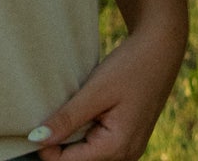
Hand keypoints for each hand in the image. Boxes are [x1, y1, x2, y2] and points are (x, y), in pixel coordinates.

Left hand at [28, 19, 186, 160]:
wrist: (161, 48)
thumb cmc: (131, 66)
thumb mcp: (96, 90)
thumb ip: (68, 118)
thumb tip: (37, 139)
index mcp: (118, 148)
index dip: (47, 148)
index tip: (36, 125)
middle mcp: (126, 156)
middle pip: (79, 160)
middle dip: (62, 143)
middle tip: (56, 112)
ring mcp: (129, 149)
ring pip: (89, 153)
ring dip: (75, 136)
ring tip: (75, 107)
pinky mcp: (128, 139)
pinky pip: (100, 144)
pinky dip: (87, 131)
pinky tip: (87, 110)